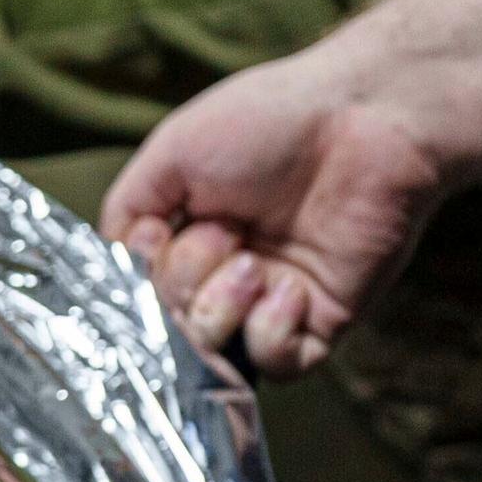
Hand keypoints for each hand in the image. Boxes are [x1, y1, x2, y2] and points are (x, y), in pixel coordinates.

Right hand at [100, 46, 457, 372]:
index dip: (141, 277)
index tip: (160, 234)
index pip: (139, 291)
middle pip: (170, 326)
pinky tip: (288, 290)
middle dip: (184, 284)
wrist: (365, 117)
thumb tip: (116, 267)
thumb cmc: (271, 120)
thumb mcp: (172, 152)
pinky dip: (270, 333)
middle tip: (222, 233)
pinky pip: (279, 364)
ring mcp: (273, 300)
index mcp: (189, 235)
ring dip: (221, 311)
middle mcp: (226, 273)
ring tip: (251, 265)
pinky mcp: (323, 319)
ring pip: (217, 354)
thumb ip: (129, 212)